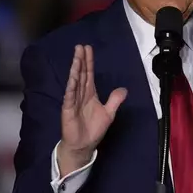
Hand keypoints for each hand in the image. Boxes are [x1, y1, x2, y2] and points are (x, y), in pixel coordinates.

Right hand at [58, 45, 126, 176]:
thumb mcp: (109, 113)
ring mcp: (73, 101)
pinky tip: (72, 78)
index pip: (89, 74)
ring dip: (75, 70)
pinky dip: (71, 88)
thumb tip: (124, 89)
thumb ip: (114, 101)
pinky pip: (70, 97)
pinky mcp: (68, 110)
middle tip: (80, 47)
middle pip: (81, 74)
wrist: (83, 146)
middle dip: (81, 60)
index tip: (88, 49)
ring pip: (75, 82)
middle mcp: (81, 95)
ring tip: (76, 57)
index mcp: (90, 94)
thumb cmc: (93, 130)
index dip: (89, 62)